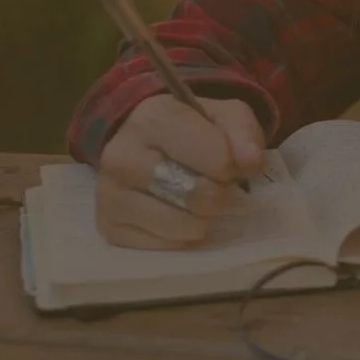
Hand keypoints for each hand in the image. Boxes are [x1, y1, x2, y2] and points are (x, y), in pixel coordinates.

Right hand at [96, 94, 266, 248]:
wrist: (144, 139)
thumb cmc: (192, 127)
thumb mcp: (226, 114)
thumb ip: (244, 133)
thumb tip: (251, 162)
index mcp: (154, 118)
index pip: (217, 160)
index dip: (234, 166)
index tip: (230, 162)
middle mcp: (122, 156)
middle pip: (198, 196)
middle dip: (220, 193)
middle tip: (216, 182)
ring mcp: (110, 194)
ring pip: (183, 226)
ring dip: (203, 217)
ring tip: (197, 197)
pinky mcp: (108, 226)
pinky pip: (165, 245)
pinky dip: (181, 234)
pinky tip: (176, 211)